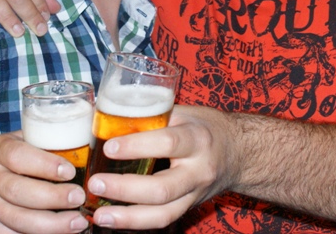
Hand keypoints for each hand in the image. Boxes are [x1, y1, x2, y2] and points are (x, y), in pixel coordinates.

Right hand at [0, 134, 89, 233]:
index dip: (45, 165)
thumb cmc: (4, 159)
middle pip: (18, 191)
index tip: (69, 171)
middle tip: (79, 197)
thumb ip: (43, 143)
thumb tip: (88, 140)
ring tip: (78, 222)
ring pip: (17, 219)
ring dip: (51, 224)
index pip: (18, 157)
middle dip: (53, 197)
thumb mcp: (18, 141)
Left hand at [88, 106, 235, 229]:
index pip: (168, 143)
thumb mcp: (184, 113)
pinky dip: (136, 223)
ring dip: (128, 217)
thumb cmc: (205, 127)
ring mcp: (195, 194)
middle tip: (96, 183)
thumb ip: (152, 115)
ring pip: (163, 214)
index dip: (136, 146)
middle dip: (125, 189)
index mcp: (197, 138)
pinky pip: (163, 220)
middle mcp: (199, 170)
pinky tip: (114, 220)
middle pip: (162, 189)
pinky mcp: (190, 207)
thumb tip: (105, 114)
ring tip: (100, 214)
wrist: (240, 153)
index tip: (108, 147)